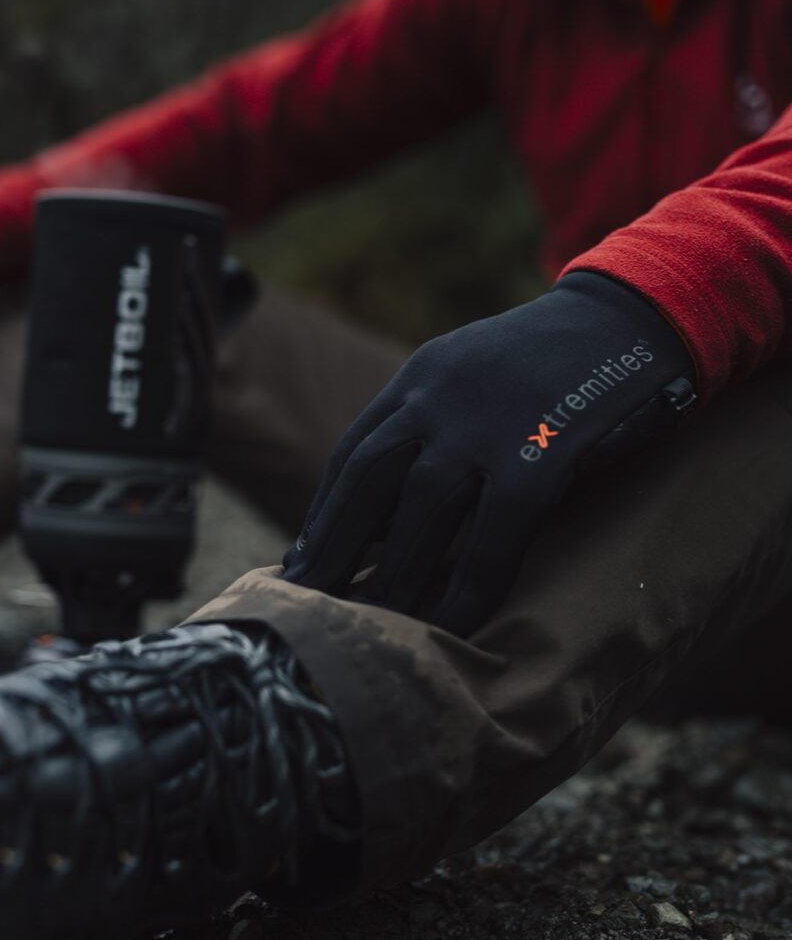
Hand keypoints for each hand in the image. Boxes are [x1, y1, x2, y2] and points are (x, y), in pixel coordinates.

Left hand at [283, 272, 695, 635]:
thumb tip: (396, 502)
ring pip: (420, 513)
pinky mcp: (542, 452)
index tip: (304, 558)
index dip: (325, 512)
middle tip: (309, 600)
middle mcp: (440, 395)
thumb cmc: (558, 357)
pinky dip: (470, 587)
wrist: (635, 313)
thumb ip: (436, 418)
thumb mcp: (477, 369)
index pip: (353, 451)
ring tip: (372, 626)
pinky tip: (452, 625)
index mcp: (422, 375)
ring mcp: (488, 423)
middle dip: (333, 547)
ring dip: (392, 576)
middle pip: (366, 481)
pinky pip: (495, 536)